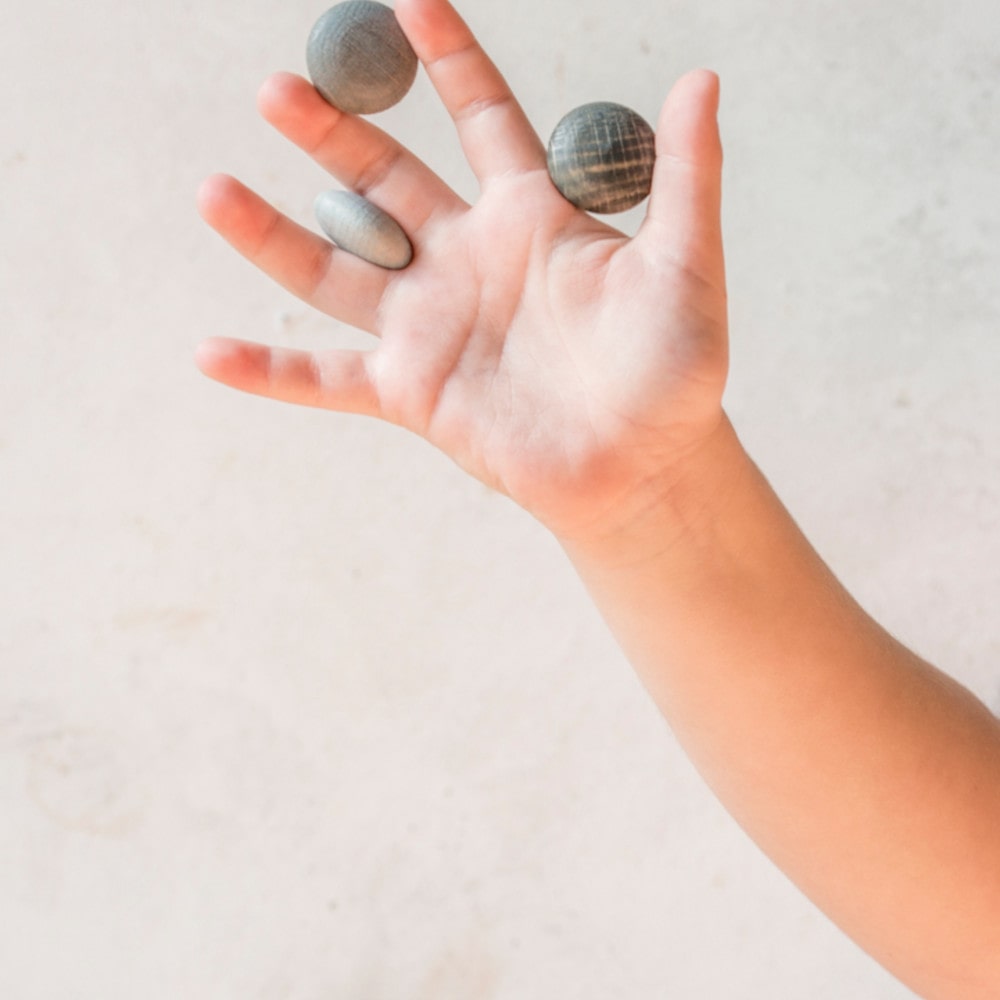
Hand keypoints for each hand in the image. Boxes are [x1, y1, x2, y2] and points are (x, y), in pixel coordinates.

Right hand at [196, 0, 727, 542]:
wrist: (645, 465)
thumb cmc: (674, 370)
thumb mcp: (686, 266)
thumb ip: (687, 175)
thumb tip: (701, 77)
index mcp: (531, 219)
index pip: (480, 117)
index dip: (447, 58)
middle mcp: (468, 262)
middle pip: (385, 184)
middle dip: (333, 135)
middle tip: (280, 88)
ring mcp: (432, 328)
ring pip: (336, 270)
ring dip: (272, 235)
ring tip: (212, 189)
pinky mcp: (411, 392)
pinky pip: (326, 378)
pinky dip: (269, 372)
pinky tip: (209, 354)